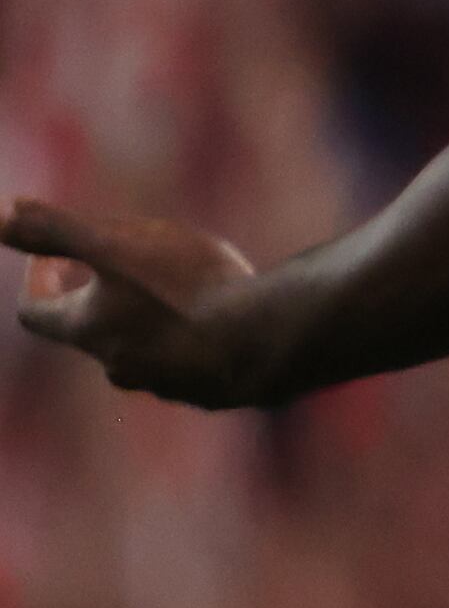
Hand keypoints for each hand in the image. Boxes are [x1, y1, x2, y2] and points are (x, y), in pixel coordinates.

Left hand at [9, 199, 272, 408]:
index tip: (59, 254)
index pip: (34, 312)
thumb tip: (1, 216)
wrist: (263, 342)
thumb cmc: (188, 288)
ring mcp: (163, 384)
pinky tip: (225, 320)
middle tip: (127, 265)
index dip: (37, 279)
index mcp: (88, 329)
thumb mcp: (120, 245)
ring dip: (147, 322)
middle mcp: (116, 364)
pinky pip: (188, 366)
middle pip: (89, 333)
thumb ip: (58, 230)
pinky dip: (192, 341)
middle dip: (99, 298)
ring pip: (140, 352)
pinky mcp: (209, 391)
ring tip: (180, 290)